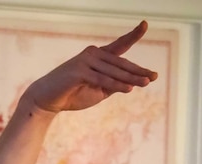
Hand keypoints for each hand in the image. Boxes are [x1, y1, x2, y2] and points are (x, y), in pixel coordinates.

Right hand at [21, 21, 157, 114]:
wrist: (48, 100)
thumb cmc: (72, 94)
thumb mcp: (98, 90)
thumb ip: (112, 84)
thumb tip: (132, 83)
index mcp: (98, 56)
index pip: (119, 45)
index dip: (133, 35)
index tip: (144, 24)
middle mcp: (93, 54)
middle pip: (121, 63)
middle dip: (138, 71)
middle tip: (153, 77)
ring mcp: (86, 61)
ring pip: (114, 72)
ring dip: (131, 79)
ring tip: (146, 83)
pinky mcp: (79, 71)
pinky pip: (103, 80)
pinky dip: (117, 85)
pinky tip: (129, 89)